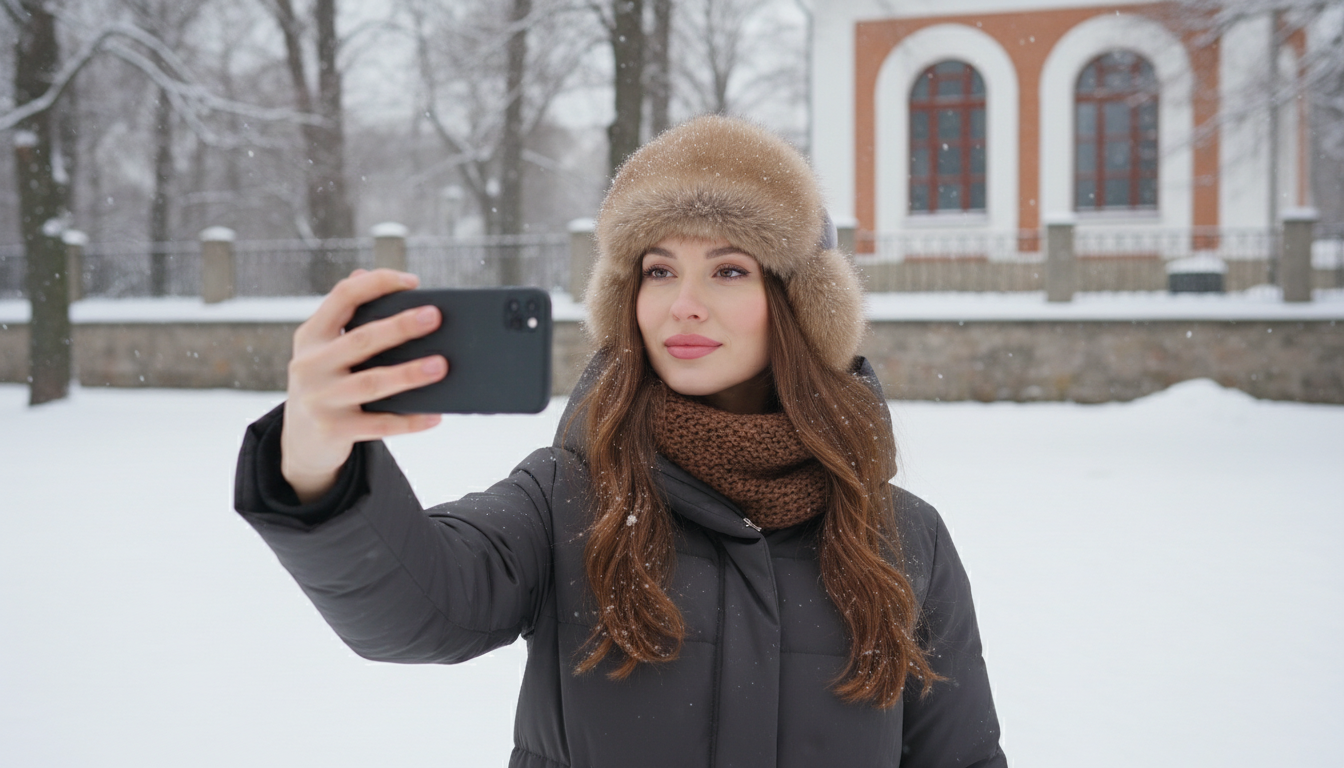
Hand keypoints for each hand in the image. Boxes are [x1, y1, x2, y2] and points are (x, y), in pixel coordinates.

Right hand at [280, 269, 446, 502]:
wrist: (300, 440)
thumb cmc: (326, 382)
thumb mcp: (325, 349)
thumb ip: (348, 317)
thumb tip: (377, 278)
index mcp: (311, 336)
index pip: (342, 297)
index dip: (377, 284)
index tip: (412, 282)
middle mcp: (310, 365)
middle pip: (361, 340)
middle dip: (400, 326)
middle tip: (434, 316)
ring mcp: (320, 400)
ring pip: (371, 383)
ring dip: (409, 374)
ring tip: (441, 365)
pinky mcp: (333, 431)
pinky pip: (379, 425)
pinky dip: (409, 421)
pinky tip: (435, 415)